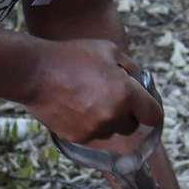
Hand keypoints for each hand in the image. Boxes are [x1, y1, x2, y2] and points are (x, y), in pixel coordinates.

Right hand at [24, 38, 161, 143]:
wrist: (34, 72)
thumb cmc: (73, 57)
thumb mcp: (109, 51)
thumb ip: (131, 69)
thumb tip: (141, 83)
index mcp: (127, 94)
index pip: (153, 116)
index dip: (150, 109)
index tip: (144, 105)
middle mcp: (113, 116)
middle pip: (131, 126)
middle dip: (127, 114)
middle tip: (112, 96)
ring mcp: (95, 129)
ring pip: (110, 131)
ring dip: (107, 120)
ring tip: (89, 98)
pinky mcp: (78, 137)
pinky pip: (92, 134)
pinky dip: (88, 124)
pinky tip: (75, 106)